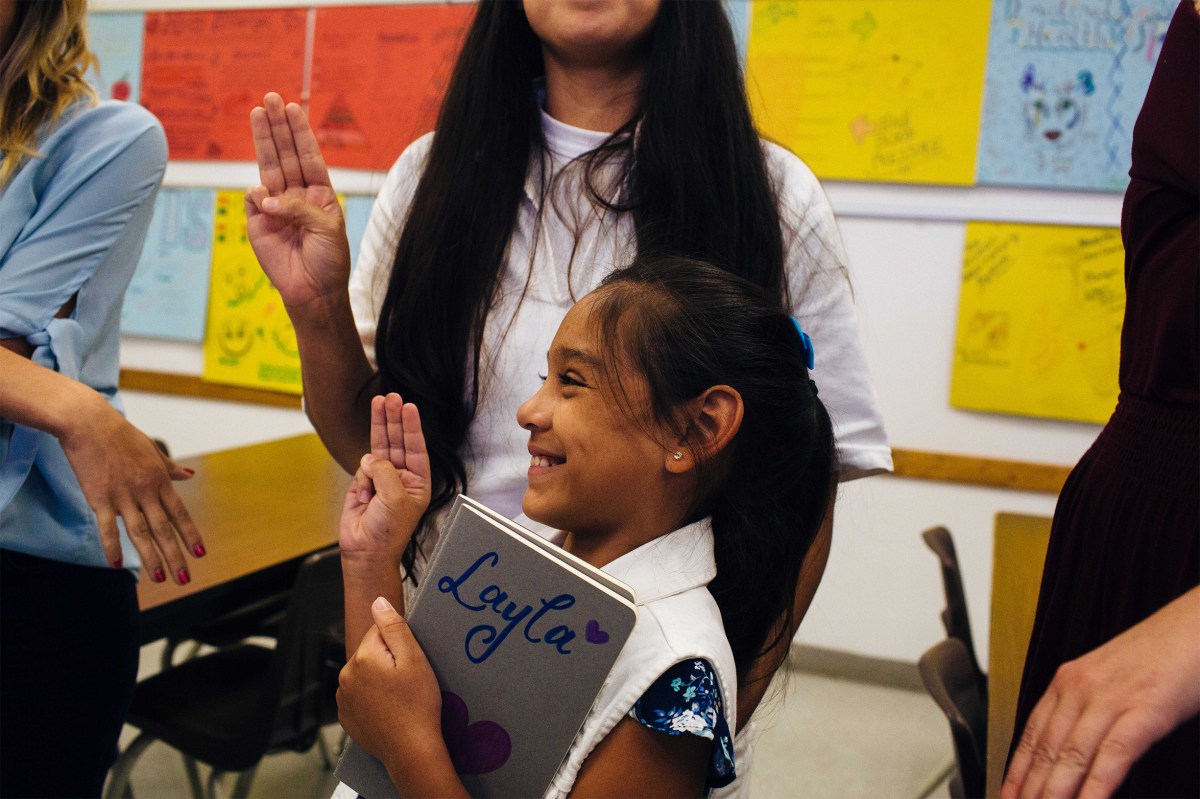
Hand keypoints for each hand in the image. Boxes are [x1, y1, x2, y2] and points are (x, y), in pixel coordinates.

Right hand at [58, 398, 203, 583]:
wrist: (89, 423)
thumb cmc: (121, 435)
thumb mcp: (151, 449)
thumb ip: (169, 467)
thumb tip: (189, 475)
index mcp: (159, 480)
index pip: (180, 513)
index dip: (191, 535)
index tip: (200, 553)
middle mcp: (145, 490)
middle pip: (164, 529)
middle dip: (175, 556)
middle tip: (184, 579)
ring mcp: (123, 496)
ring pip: (140, 533)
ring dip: (151, 558)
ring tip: (160, 578)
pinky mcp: (99, 498)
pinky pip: (108, 528)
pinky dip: (112, 547)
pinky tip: (118, 565)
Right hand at [245, 92, 350, 310]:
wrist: (314, 292)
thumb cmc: (329, 261)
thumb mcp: (327, 229)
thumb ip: (300, 207)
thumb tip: (267, 197)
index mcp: (320, 193)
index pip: (308, 156)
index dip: (300, 133)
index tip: (292, 108)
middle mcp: (297, 195)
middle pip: (285, 154)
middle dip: (278, 127)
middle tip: (270, 98)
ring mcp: (276, 206)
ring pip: (267, 168)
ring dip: (263, 141)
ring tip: (258, 113)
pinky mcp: (257, 222)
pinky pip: (253, 199)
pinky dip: (257, 195)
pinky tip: (265, 199)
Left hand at [337, 597, 444, 765]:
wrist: (411, 750)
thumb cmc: (418, 705)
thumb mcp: (414, 659)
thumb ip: (394, 626)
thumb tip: (377, 602)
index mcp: (362, 657)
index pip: (378, 632)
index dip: (398, 644)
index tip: (409, 662)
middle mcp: (345, 675)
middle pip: (369, 653)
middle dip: (387, 661)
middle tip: (408, 681)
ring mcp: (343, 698)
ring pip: (363, 675)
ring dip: (378, 679)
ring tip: (399, 697)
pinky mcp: (346, 717)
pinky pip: (359, 697)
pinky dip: (372, 699)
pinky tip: (389, 710)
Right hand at [339, 394, 430, 559]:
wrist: (366, 551)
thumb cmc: (388, 532)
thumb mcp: (395, 498)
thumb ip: (385, 472)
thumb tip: (371, 457)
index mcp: (418, 482)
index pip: (416, 448)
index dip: (412, 427)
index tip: (408, 407)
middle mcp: (402, 477)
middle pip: (398, 441)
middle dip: (394, 419)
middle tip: (391, 398)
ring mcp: (382, 478)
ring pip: (381, 446)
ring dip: (380, 424)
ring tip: (379, 403)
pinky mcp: (364, 483)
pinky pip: (363, 466)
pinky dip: (363, 473)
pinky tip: (366, 492)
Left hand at [1002, 588, 1199, 798]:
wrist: (1196, 623)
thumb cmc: (1160, 655)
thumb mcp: (1112, 680)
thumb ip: (1090, 711)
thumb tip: (1073, 752)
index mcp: (1069, 680)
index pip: (1032, 732)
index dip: (1017, 768)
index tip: (1006, 793)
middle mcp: (1081, 687)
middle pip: (1046, 748)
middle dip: (1029, 787)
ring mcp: (1111, 698)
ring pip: (1071, 754)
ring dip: (1054, 792)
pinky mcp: (1144, 709)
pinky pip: (1113, 754)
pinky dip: (1095, 786)